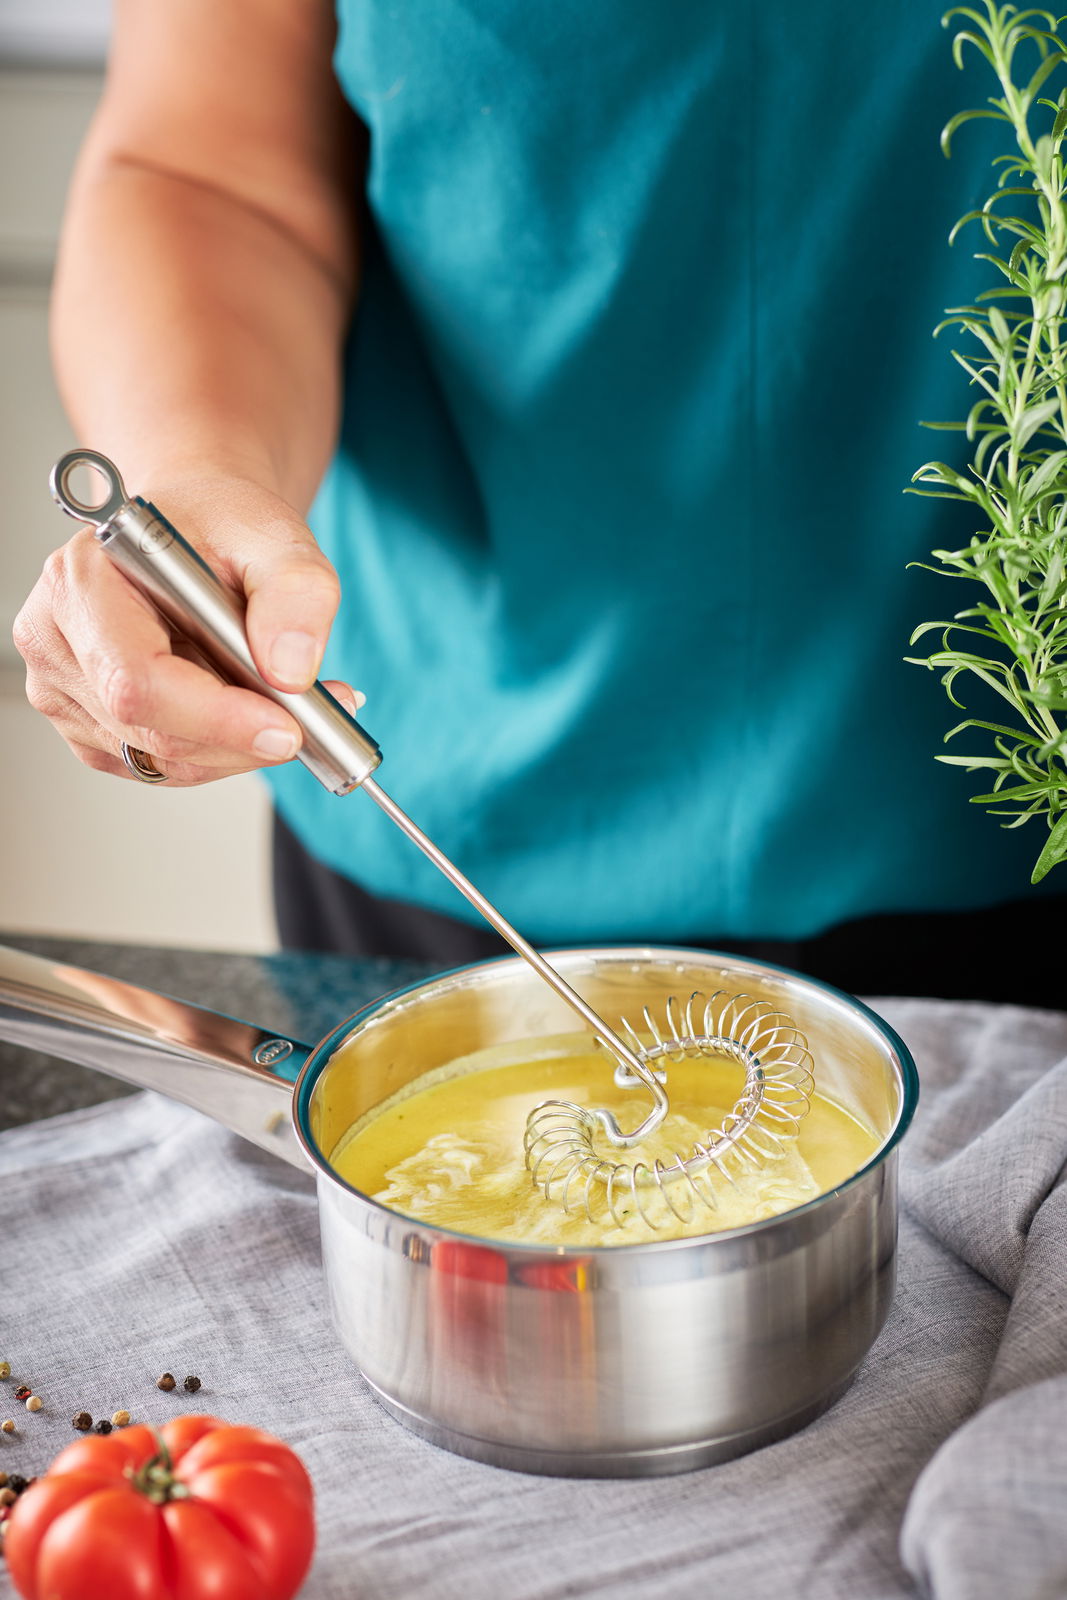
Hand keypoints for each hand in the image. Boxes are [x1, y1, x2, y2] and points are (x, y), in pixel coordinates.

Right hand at [12, 468, 361, 784]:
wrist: (191, 527)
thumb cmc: (217, 524)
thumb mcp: (274, 536)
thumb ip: (295, 594)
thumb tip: (291, 672)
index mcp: (83, 581)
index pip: (135, 680)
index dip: (215, 717)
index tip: (287, 728)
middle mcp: (58, 640)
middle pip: (152, 732)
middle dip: (243, 738)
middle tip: (314, 717)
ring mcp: (66, 692)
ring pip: (164, 761)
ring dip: (238, 746)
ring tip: (288, 701)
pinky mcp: (90, 727)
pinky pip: (164, 767)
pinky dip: (219, 750)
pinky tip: (247, 709)